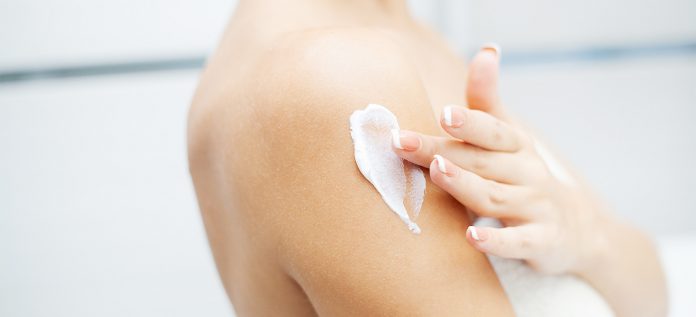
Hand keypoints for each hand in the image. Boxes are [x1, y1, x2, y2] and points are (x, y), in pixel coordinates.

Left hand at [392, 46, 609, 274]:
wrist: (575, 228)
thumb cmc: (524, 175)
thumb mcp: (510, 137)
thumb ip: (488, 101)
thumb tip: (486, 51)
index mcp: (516, 146)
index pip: (491, 130)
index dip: (469, 121)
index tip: (443, 113)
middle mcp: (527, 172)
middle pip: (481, 161)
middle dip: (441, 150)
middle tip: (402, 142)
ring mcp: (535, 207)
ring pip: (495, 196)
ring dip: (464, 184)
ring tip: (437, 171)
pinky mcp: (541, 240)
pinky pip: (518, 241)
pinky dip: (496, 240)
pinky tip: (471, 236)